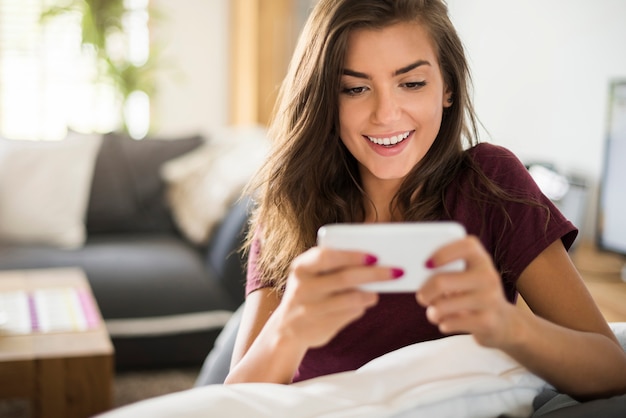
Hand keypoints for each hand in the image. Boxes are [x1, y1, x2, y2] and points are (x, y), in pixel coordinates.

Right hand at [273, 246, 401, 349]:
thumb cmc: (309, 292)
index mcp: (301, 267)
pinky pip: (349, 315)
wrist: (287, 329)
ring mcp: (311, 309)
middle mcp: (303, 287)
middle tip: (396, 271)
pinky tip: (366, 302)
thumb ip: (334, 266)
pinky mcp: (321, 327)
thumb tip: (374, 261)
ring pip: (350, 299)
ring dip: (370, 294)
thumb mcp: (311, 275)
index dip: (351, 255)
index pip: (327, 256)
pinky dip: (361, 308)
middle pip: (344, 278)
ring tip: (378, 292)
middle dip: (373, 274)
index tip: (374, 256)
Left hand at [416, 236, 517, 347]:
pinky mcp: (488, 322)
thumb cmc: (472, 293)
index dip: (442, 252)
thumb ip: (445, 269)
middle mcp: (488, 276)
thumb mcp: (465, 276)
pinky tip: (447, 322)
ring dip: (432, 312)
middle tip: (422, 297)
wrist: (503, 322)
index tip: (426, 264)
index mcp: (481, 258)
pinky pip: (450, 323)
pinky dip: (443, 324)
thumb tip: (409, 273)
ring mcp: (490, 299)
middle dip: (425, 292)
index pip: (465, 246)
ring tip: (434, 313)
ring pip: (442, 306)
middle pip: (441, 281)